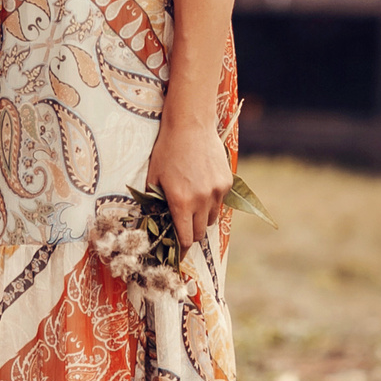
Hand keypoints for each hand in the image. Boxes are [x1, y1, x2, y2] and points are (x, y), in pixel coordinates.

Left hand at [145, 118, 231, 257]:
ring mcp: (217, 192)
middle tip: (182, 227)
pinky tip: (202, 186)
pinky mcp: (227, 182)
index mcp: (181, 202)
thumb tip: (155, 222)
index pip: (185, 238)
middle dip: (190, 234)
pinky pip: (220, 202)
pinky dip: (212, 202)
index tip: (177, 254)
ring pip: (211, 219)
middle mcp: (201, 200)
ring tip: (192, 205)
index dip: (180, 249)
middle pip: (199, 233)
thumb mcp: (154, 178)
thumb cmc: (167, 151)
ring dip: (201, 219)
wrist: (190, 125)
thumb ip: (155, 203)